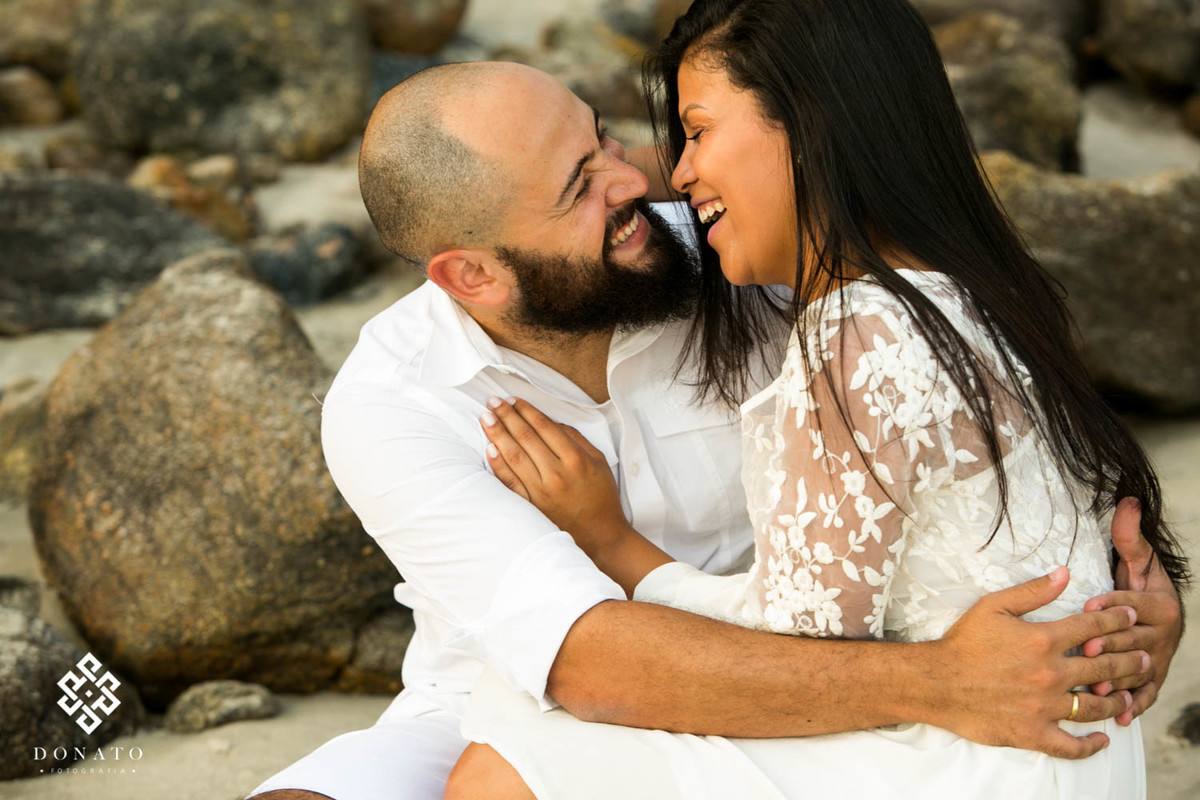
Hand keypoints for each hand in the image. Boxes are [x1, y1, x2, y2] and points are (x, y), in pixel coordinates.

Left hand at [480, 396, 626, 551]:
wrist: (601, 536)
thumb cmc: (602, 498)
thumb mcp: (599, 462)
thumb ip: (577, 440)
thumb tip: (552, 422)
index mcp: (575, 460)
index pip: (544, 428)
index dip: (526, 411)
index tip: (513, 400)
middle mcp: (556, 474)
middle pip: (526, 438)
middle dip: (507, 416)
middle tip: (493, 401)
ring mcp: (541, 492)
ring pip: (514, 457)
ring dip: (498, 434)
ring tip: (486, 418)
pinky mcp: (531, 507)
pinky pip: (510, 483)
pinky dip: (498, 465)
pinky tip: (489, 448)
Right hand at [930, 567, 1145, 758]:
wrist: (935, 682)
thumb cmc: (962, 642)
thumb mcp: (993, 606)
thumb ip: (1033, 591)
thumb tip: (1065, 573)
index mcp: (1042, 640)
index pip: (1092, 628)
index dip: (1115, 619)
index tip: (1129, 616)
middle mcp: (1049, 674)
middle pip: (1103, 667)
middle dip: (1129, 660)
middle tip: (1144, 658)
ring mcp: (1043, 706)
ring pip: (1095, 706)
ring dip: (1118, 700)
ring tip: (1129, 695)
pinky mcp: (1033, 732)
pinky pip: (1070, 746)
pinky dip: (1090, 746)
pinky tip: (1102, 740)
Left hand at [1081, 498, 1183, 724]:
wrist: (1154, 613)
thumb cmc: (1137, 581)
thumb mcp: (1135, 558)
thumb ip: (1129, 536)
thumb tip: (1127, 500)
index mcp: (1160, 604)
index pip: (1134, 603)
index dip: (1112, 602)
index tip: (1089, 602)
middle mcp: (1163, 634)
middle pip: (1134, 640)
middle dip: (1110, 644)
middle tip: (1084, 650)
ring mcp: (1159, 659)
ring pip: (1139, 671)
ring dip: (1120, 680)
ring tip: (1098, 689)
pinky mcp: (1153, 679)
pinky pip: (1147, 695)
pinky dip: (1137, 706)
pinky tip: (1122, 717)